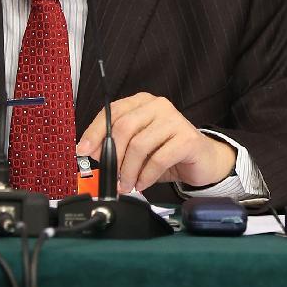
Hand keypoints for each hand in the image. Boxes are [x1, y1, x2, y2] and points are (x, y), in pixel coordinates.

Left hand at [76, 92, 235, 192]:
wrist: (203, 160)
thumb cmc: (166, 152)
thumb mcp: (137, 147)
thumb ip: (116, 145)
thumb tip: (90, 154)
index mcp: (141, 102)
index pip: (111, 112)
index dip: (94, 132)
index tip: (83, 151)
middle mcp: (157, 105)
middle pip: (124, 127)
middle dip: (112, 156)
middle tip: (111, 177)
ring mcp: (174, 119)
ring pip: (139, 145)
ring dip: (128, 171)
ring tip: (127, 185)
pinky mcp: (187, 138)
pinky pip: (158, 159)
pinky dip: (146, 176)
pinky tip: (142, 183)